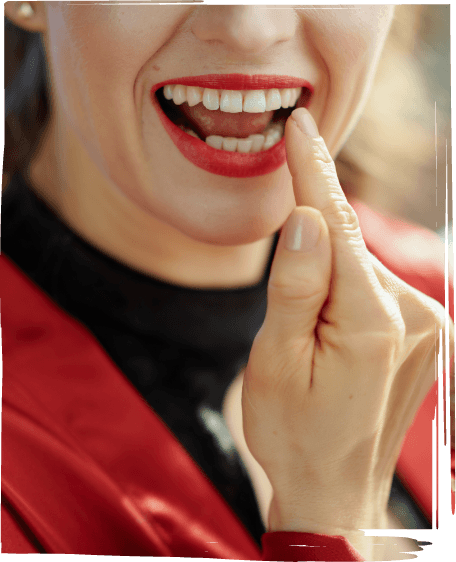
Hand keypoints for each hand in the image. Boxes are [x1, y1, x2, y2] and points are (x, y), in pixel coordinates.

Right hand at [241, 108, 454, 537]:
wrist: (334, 489)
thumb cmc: (293, 431)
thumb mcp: (275, 362)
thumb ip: (295, 286)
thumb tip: (306, 219)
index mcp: (371, 323)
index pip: (338, 226)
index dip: (311, 173)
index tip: (299, 126)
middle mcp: (414, 317)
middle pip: (349, 247)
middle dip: (310, 248)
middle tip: (286, 311)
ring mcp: (428, 327)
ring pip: (360, 268)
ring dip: (327, 280)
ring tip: (307, 343)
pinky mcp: (426, 335)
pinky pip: (374, 289)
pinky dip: (345, 293)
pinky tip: (329, 336)